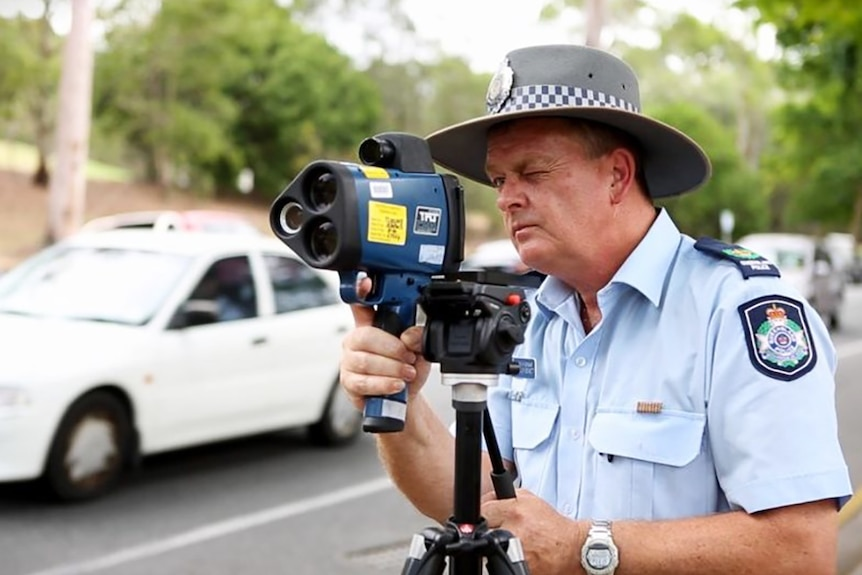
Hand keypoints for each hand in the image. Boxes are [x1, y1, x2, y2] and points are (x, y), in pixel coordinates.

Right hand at [339, 276, 430, 410]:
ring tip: (406, 374)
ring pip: (366, 361)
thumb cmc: (406, 371)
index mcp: (370, 326)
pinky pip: (363, 381)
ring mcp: (349, 362)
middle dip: (392, 349)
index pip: (360, 304)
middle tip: (408, 358)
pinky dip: (384, 383)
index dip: (360, 291)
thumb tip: (410, 336)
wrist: (403, 400)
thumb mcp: (419, 352)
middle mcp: (356, 341)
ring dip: (391, 368)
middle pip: (366, 336)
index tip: (366, 282)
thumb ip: (417, 339)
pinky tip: (396, 385)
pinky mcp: (349, 382)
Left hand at [481, 489, 583, 574]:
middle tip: (497, 528)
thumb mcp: (531, 500)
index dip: (484, 512)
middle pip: (483, 530)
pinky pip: (500, 559)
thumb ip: (506, 495)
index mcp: (515, 511)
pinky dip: (504, 555)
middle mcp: (513, 531)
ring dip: (494, 543)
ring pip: (489, 547)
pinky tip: (513, 551)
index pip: (484, 510)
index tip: (486, 515)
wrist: (571, 549)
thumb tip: (490, 498)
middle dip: (487, 528)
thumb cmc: (552, 526)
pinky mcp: (517, 567)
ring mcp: (514, 552)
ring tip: (508, 540)